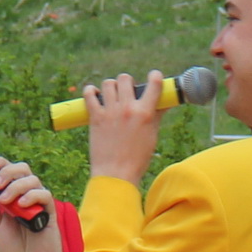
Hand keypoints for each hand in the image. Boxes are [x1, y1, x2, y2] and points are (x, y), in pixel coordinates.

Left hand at [0, 157, 68, 251]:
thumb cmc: (16, 251)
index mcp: (12, 197)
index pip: (8, 171)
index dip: (0, 163)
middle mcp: (26, 196)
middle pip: (22, 169)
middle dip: (7, 172)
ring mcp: (38, 204)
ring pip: (33, 180)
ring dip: (16, 186)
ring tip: (5, 201)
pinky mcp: (49, 213)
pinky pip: (45, 195)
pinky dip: (32, 196)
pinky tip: (22, 205)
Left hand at [85, 70, 168, 184]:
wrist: (116, 174)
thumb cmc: (137, 159)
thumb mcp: (152, 136)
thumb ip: (156, 117)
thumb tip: (162, 105)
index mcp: (145, 113)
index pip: (154, 84)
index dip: (155, 76)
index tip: (154, 77)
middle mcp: (127, 108)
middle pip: (125, 79)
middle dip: (127, 83)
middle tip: (126, 92)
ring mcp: (110, 111)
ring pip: (108, 83)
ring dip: (110, 87)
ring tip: (111, 96)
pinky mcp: (95, 117)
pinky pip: (89, 93)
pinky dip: (90, 91)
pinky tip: (94, 95)